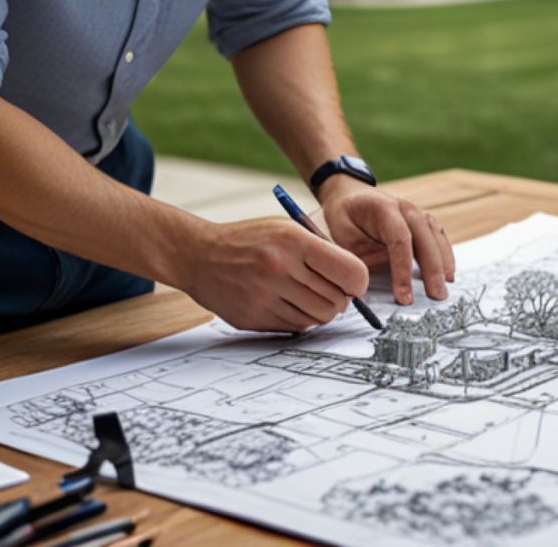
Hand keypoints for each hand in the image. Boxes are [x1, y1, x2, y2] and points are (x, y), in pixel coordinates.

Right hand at [180, 217, 368, 332]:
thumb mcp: (285, 229)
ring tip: (308, 296)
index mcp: (293, 241)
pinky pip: (296, 327)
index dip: (358, 282)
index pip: (350, 272)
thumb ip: (320, 251)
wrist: (199, 256)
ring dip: (321, 311)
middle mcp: (280, 269)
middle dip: (340, 298)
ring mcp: (266, 296)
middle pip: (337, 300)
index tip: (353, 283)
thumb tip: (355, 282)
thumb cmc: (249, 240)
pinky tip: (287, 302)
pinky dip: (300, 319)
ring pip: (319, 318)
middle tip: (329, 290)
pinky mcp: (255, 318)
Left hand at [317, 177, 455, 304]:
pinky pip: (438, 237)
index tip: (404, 297)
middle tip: (435, 297)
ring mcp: (416, 212)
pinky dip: (445, 255)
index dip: (404, 271)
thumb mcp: (343, 239)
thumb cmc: (345, 218)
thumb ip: (359, 260)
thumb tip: (368, 291)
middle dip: (431, 271)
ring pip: (435, 237)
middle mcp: (405, 208)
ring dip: (442, 265)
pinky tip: (448, 274)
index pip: (400, 240)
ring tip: (443, 290)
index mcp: (383, 209)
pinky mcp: (422, 220)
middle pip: (425, 239)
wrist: (350, 194)